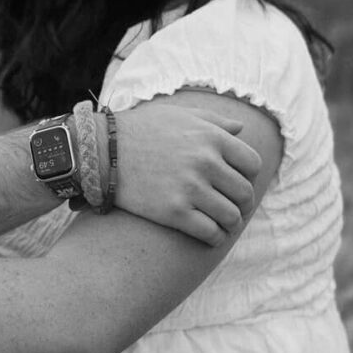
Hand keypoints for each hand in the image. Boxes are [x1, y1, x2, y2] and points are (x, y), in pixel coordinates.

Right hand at [113, 97, 260, 242]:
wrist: (100, 150)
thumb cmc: (140, 130)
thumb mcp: (178, 115)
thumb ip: (213, 120)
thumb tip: (241, 129)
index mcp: (211, 137)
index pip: (253, 164)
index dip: (248, 176)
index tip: (238, 182)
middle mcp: (205, 162)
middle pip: (245, 193)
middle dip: (242, 203)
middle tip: (232, 206)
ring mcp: (190, 188)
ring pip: (231, 217)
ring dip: (229, 223)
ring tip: (221, 223)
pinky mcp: (174, 213)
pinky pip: (210, 233)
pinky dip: (214, 237)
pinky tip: (208, 234)